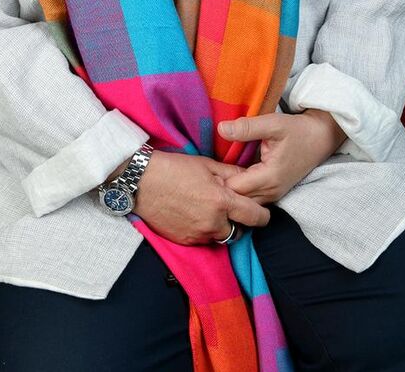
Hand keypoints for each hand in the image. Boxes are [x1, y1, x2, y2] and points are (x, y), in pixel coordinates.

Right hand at [130, 150, 271, 244]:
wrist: (142, 182)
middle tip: (230, 208)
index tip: (262, 212)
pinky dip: (202, 230)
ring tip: (208, 210)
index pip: (255, 217)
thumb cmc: (174, 169)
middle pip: (238, 231)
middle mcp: (212, 223)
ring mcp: (198, 234)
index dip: (263, 215)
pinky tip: (193, 214)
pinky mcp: (184, 241)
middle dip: (238, 222)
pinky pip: (202, 239)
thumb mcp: (206, 164)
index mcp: (221, 202)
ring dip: (219, 227)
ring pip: (219, 237)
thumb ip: (231, 174)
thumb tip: (248, 177)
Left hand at [217, 109, 344, 204]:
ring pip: (244, 202)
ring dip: (230, 192)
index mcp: (269, 177)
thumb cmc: (297, 130)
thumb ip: (247, 127)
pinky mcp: (274, 192)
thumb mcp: (273, 123)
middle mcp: (272, 192)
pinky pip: (252, 198)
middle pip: (237, 199)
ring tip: (214, 176)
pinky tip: (230, 177)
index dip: (218, 180)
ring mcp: (274, 195)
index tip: (205, 169)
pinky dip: (240, 191)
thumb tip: (221, 129)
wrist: (321, 138)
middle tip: (205, 174)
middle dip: (221, 189)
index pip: (234, 189)